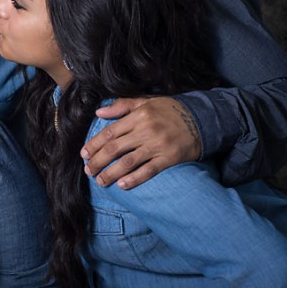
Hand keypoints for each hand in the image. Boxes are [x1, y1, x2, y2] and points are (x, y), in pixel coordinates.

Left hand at [80, 96, 200, 188]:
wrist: (203, 119)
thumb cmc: (170, 110)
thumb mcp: (146, 102)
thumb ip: (122, 106)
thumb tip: (99, 112)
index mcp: (138, 116)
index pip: (109, 133)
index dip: (94, 144)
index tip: (84, 154)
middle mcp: (145, 131)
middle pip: (115, 149)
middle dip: (98, 161)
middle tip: (88, 171)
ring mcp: (157, 146)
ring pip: (128, 162)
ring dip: (111, 173)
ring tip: (100, 181)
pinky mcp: (169, 159)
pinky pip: (148, 171)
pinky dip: (134, 179)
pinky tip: (122, 185)